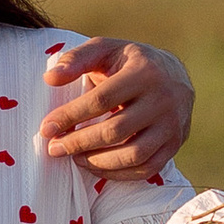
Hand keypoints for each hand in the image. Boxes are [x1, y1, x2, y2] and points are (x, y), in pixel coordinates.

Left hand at [36, 36, 194, 178]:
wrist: (175, 74)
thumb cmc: (130, 62)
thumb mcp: (105, 49)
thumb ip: (76, 60)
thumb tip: (50, 78)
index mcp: (144, 72)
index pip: (102, 99)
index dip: (71, 115)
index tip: (47, 128)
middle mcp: (163, 99)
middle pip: (115, 130)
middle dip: (79, 142)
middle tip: (54, 148)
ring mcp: (173, 125)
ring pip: (133, 155)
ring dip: (98, 162)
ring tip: (74, 158)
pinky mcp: (175, 144)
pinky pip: (147, 168)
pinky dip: (119, 174)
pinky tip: (96, 166)